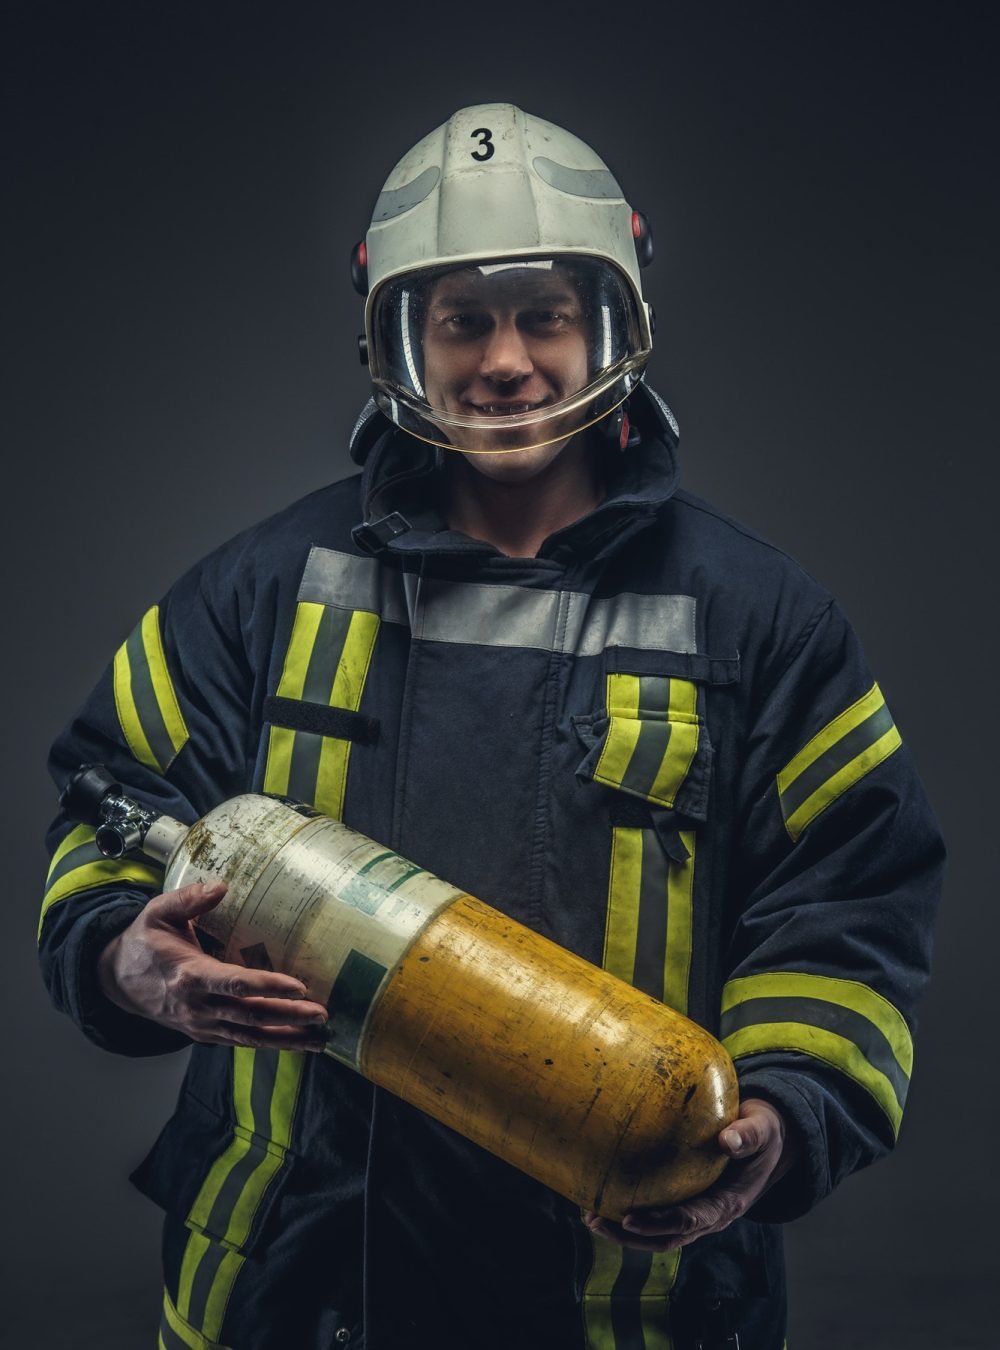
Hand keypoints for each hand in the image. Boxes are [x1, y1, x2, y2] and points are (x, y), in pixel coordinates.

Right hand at [97, 879, 329, 1051]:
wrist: (118, 979)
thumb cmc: (145, 940)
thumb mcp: (158, 912)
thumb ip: (189, 899)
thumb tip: (221, 886)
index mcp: (189, 975)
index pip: (234, 983)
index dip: (268, 985)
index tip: (299, 986)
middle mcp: (197, 1006)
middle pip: (249, 1014)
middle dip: (288, 1016)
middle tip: (322, 1014)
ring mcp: (201, 1024)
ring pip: (248, 1036)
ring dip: (285, 1038)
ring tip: (319, 1038)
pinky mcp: (205, 1033)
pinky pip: (240, 1041)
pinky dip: (268, 1043)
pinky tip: (295, 1041)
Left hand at [583, 1098, 796, 1251]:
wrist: (765, 1136)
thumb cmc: (762, 1130)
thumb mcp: (762, 1129)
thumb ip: (748, 1135)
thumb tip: (727, 1140)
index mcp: (728, 1204)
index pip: (689, 1221)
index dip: (660, 1224)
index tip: (630, 1218)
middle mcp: (710, 1216)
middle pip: (667, 1237)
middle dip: (631, 1236)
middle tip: (596, 1221)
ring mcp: (697, 1211)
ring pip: (658, 1232)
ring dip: (625, 1231)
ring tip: (590, 1217)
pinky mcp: (687, 1199)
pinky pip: (657, 1210)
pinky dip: (632, 1209)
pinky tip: (606, 1193)